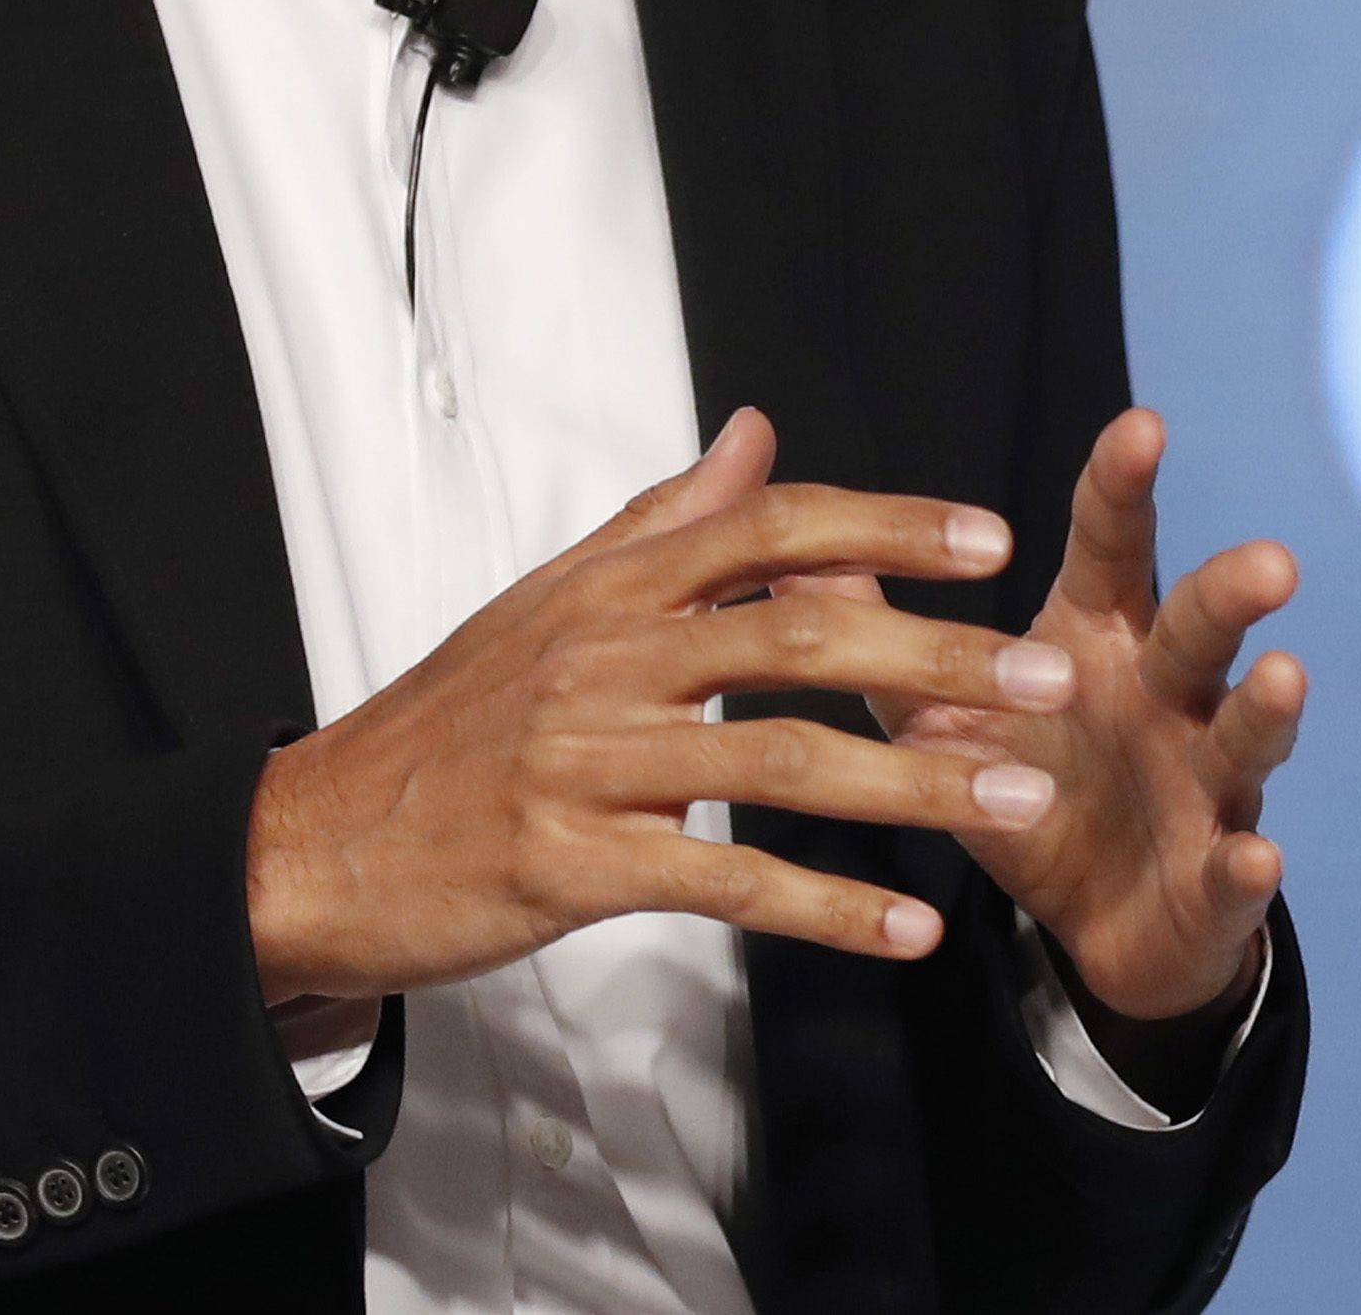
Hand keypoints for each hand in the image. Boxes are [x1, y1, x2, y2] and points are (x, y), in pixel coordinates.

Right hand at [243, 407, 1076, 1010]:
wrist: (311, 844)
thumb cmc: (446, 722)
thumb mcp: (549, 598)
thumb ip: (666, 518)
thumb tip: (756, 429)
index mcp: (611, 588)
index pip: (772, 530)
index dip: (888, 528)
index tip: (993, 540)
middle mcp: (605, 658)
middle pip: (799, 638)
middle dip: (936, 657)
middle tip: (1049, 678)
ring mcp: (586, 763)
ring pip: (779, 762)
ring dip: (911, 784)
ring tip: (1016, 801)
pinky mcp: (570, 867)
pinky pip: (723, 881)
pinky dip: (826, 906)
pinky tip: (909, 930)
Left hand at [789, 407, 1302, 1023]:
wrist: (1107, 926)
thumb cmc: (1029, 787)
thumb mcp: (938, 713)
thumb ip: (877, 634)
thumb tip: (790, 549)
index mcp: (1099, 642)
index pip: (1115, 549)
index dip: (1125, 490)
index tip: (1139, 426)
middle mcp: (1166, 695)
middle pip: (1201, 630)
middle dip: (1232, 593)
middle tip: (1267, 559)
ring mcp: (1204, 781)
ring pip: (1245, 735)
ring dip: (1267, 711)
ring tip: (1284, 679)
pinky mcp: (1219, 875)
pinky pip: (1238, 868)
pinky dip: (1249, 867)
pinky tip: (1253, 857)